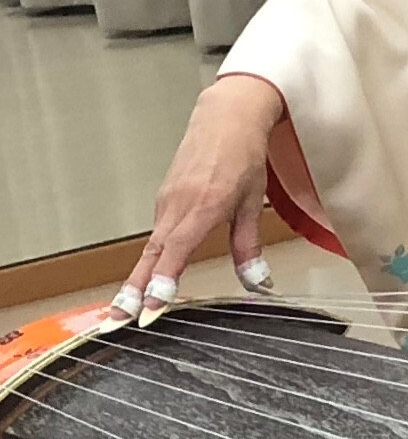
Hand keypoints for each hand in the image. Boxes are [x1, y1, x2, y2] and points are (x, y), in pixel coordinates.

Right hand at [122, 75, 286, 312]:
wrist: (225, 119)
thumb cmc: (243, 157)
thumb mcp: (252, 203)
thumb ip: (249, 246)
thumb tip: (258, 282)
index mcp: (202, 206)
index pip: (176, 250)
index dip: (163, 279)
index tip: (151, 304)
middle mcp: (177, 206)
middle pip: (152, 254)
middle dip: (134, 289)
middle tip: (118, 319)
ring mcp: (166, 202)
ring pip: (151, 246)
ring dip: (137, 278)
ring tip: (124, 309)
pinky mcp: (164, 199)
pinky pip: (155, 234)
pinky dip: (148, 259)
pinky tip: (144, 279)